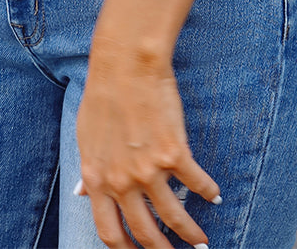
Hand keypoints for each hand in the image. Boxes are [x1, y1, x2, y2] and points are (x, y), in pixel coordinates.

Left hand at [75, 45, 219, 248]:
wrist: (126, 65)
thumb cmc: (102, 95)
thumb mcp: (85, 137)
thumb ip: (88, 170)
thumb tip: (81, 193)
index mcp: (98, 180)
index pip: (109, 232)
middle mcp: (123, 182)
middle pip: (145, 233)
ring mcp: (150, 170)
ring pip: (174, 217)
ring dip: (191, 235)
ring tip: (201, 243)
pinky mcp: (175, 153)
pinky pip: (196, 182)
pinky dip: (208, 192)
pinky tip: (214, 195)